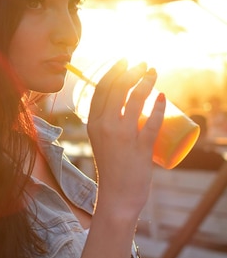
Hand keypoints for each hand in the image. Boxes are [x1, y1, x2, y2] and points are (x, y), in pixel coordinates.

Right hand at [87, 59, 165, 218]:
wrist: (116, 196)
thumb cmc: (112, 167)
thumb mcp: (101, 140)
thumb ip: (107, 123)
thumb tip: (124, 102)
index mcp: (93, 124)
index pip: (101, 89)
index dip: (113, 71)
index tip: (124, 61)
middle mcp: (105, 127)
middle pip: (117, 89)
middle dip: (131, 71)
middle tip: (143, 64)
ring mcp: (123, 137)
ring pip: (135, 100)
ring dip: (146, 81)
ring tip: (154, 73)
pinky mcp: (140, 148)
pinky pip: (152, 122)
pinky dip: (159, 107)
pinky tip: (164, 97)